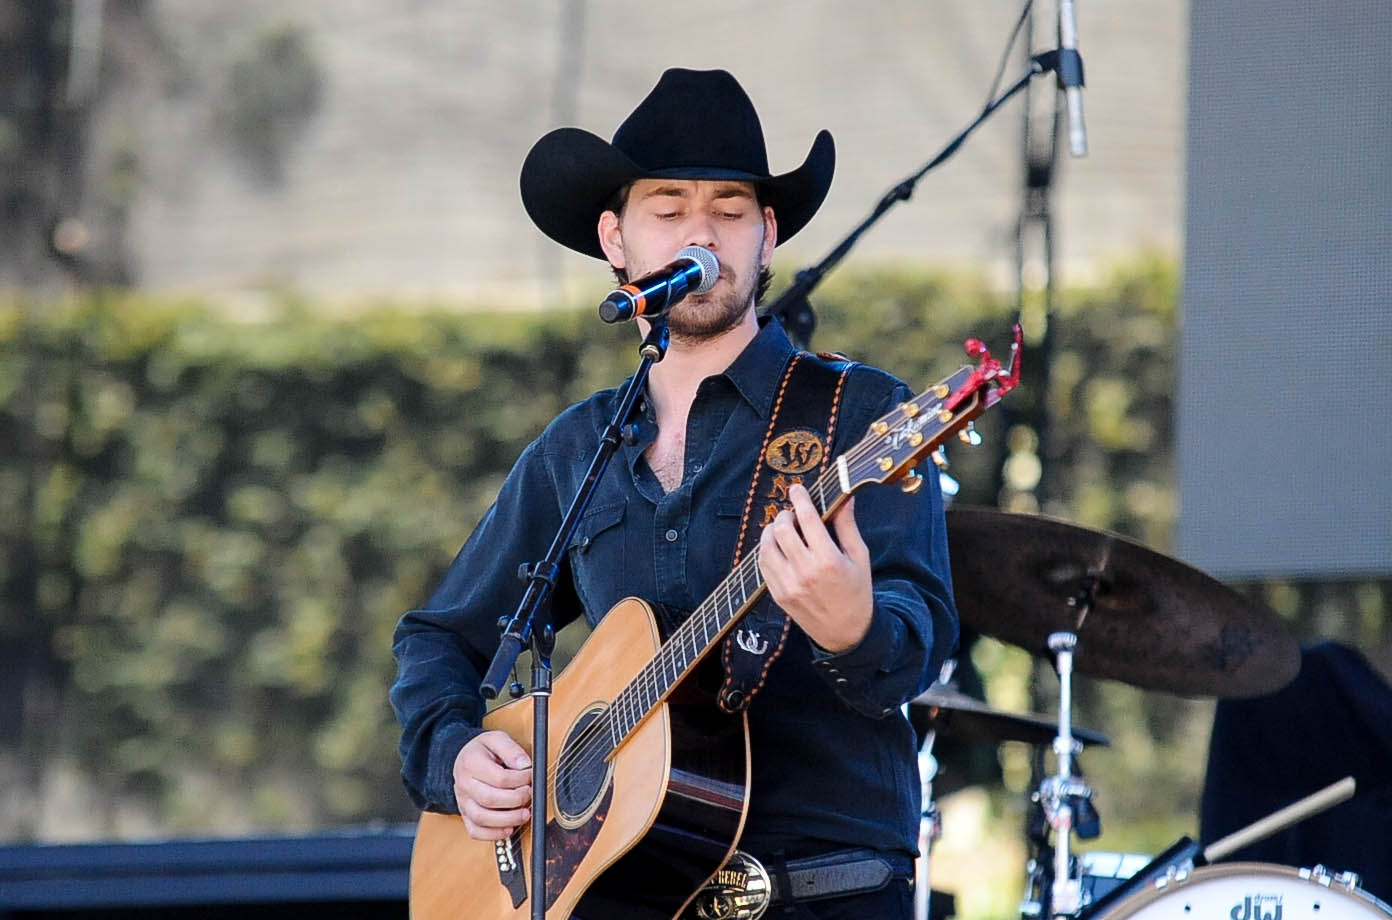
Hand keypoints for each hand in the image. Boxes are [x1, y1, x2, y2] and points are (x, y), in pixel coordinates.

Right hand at [453, 730, 532, 840]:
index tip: (531, 775)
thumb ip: (511, 749)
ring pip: (482, 818)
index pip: (499, 778)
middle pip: (490, 799)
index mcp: (471, 763)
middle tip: (529, 794)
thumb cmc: (483, 751)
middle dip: (516, 800)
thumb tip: (524, 765)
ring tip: (524, 815)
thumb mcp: (496, 739)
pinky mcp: (465, 815)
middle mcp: (463, 784)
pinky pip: (475, 831)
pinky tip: (509, 828)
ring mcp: (463, 802)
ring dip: (507, 820)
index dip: (520, 779)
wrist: (464, 760)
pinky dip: (493, 834)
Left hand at [757, 484, 872, 653]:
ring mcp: (788, 585)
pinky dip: (766, 551)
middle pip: (781, 530)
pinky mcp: (778, 595)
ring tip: (782, 529)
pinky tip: (777, 547)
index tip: (797, 489)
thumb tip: (845, 499)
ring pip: (766, 547)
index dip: (800, 498)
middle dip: (785, 516)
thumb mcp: (859, 558)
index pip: (807, 519)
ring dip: (771, 532)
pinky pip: (763, 565)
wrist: (846, 633)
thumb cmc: (857, 592)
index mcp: (828, 560)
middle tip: (792, 515)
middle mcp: (805, 572)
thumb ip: (847, 526)